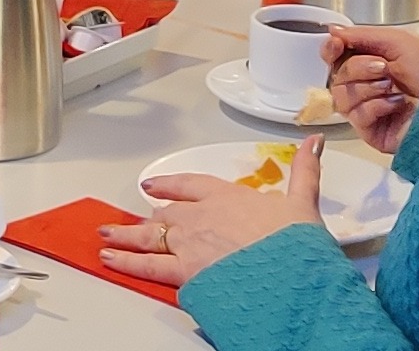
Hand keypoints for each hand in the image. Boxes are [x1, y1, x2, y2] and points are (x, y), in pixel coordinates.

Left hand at [99, 134, 325, 285]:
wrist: (288, 275)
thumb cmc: (294, 244)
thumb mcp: (303, 203)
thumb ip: (304, 171)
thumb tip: (312, 143)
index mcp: (228, 196)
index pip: (191, 185)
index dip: (170, 184)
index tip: (154, 185)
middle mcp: (202, 217)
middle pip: (167, 213)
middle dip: (148, 216)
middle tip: (129, 220)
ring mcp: (189, 245)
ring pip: (150, 237)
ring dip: (126, 237)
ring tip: (106, 238)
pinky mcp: (184, 273)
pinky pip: (148, 266)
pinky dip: (127, 263)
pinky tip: (111, 261)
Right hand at [323, 25, 418, 156]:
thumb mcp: (399, 41)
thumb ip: (362, 35)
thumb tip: (333, 31)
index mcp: (373, 62)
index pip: (336, 58)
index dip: (331, 50)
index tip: (336, 45)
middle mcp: (368, 86)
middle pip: (336, 77)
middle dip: (358, 68)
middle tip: (384, 68)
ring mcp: (370, 111)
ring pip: (341, 97)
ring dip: (367, 87)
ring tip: (392, 86)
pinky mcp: (374, 132)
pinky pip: (357, 117)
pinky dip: (376, 106)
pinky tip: (396, 104)